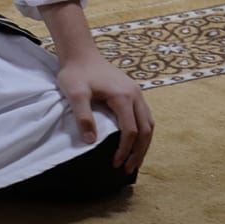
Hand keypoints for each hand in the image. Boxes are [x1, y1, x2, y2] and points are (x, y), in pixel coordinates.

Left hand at [57, 51, 155, 172]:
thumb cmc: (76, 73)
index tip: (115, 164)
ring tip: (135, 160)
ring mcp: (136, 92)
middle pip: (146, 129)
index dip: (124, 150)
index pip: (130, 130)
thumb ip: (84, 117)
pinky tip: (135, 141)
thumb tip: (91, 141)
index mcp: (123, 97)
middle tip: (129, 169)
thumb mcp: (75, 94)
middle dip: (140, 151)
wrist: (81, 54)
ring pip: (149, 122)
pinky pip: (145, 115)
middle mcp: (135, 95)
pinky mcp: (133, 92)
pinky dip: (143, 132)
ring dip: (144, 143)